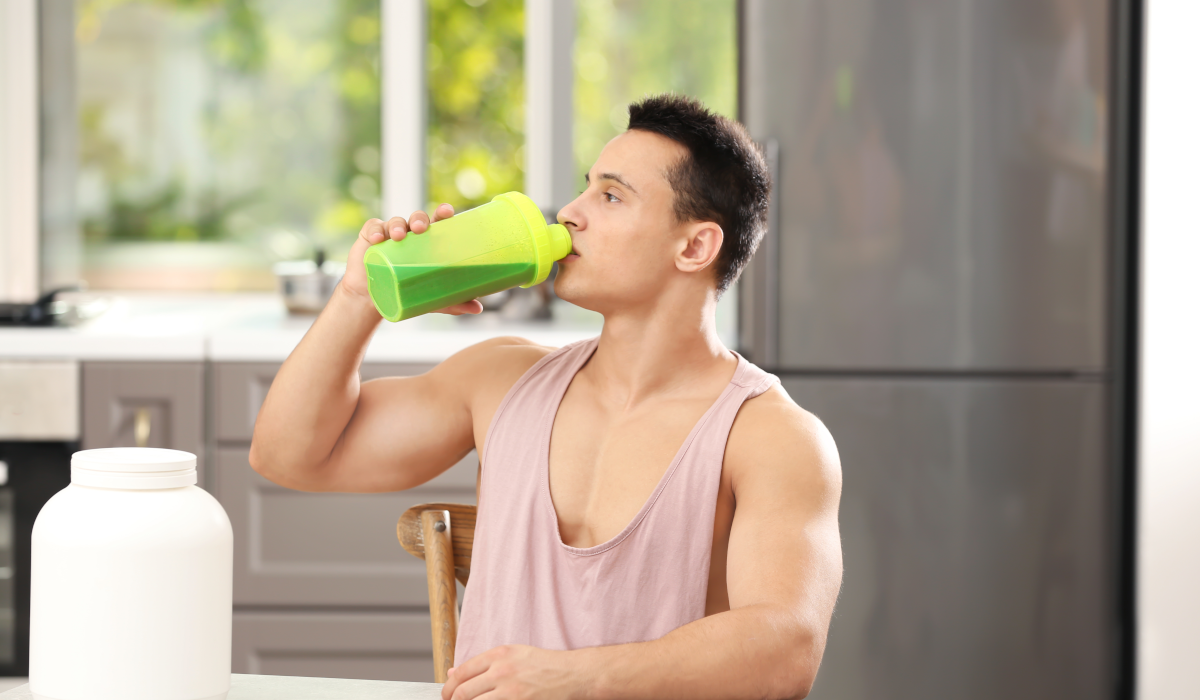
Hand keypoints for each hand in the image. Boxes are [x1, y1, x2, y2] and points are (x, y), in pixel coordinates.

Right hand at [341, 203, 483, 315]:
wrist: (374, 299)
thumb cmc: (406, 290)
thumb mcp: (430, 298)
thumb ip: (453, 302)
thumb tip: (478, 308)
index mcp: (427, 242)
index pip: (437, 222)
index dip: (443, 213)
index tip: (448, 211)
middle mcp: (410, 233)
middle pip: (418, 218)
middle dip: (420, 219)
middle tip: (421, 228)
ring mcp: (390, 233)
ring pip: (396, 221)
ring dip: (397, 225)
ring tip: (398, 236)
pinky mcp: (370, 236)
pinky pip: (373, 227)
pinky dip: (375, 230)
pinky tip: (376, 238)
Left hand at [441, 645, 591, 699]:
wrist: (574, 675)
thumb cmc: (546, 665)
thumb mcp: (515, 655)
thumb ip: (484, 664)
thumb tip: (453, 672)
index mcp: (499, 654)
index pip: (462, 672)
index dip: (449, 687)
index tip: (447, 695)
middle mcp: (501, 671)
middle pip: (462, 692)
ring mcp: (510, 691)